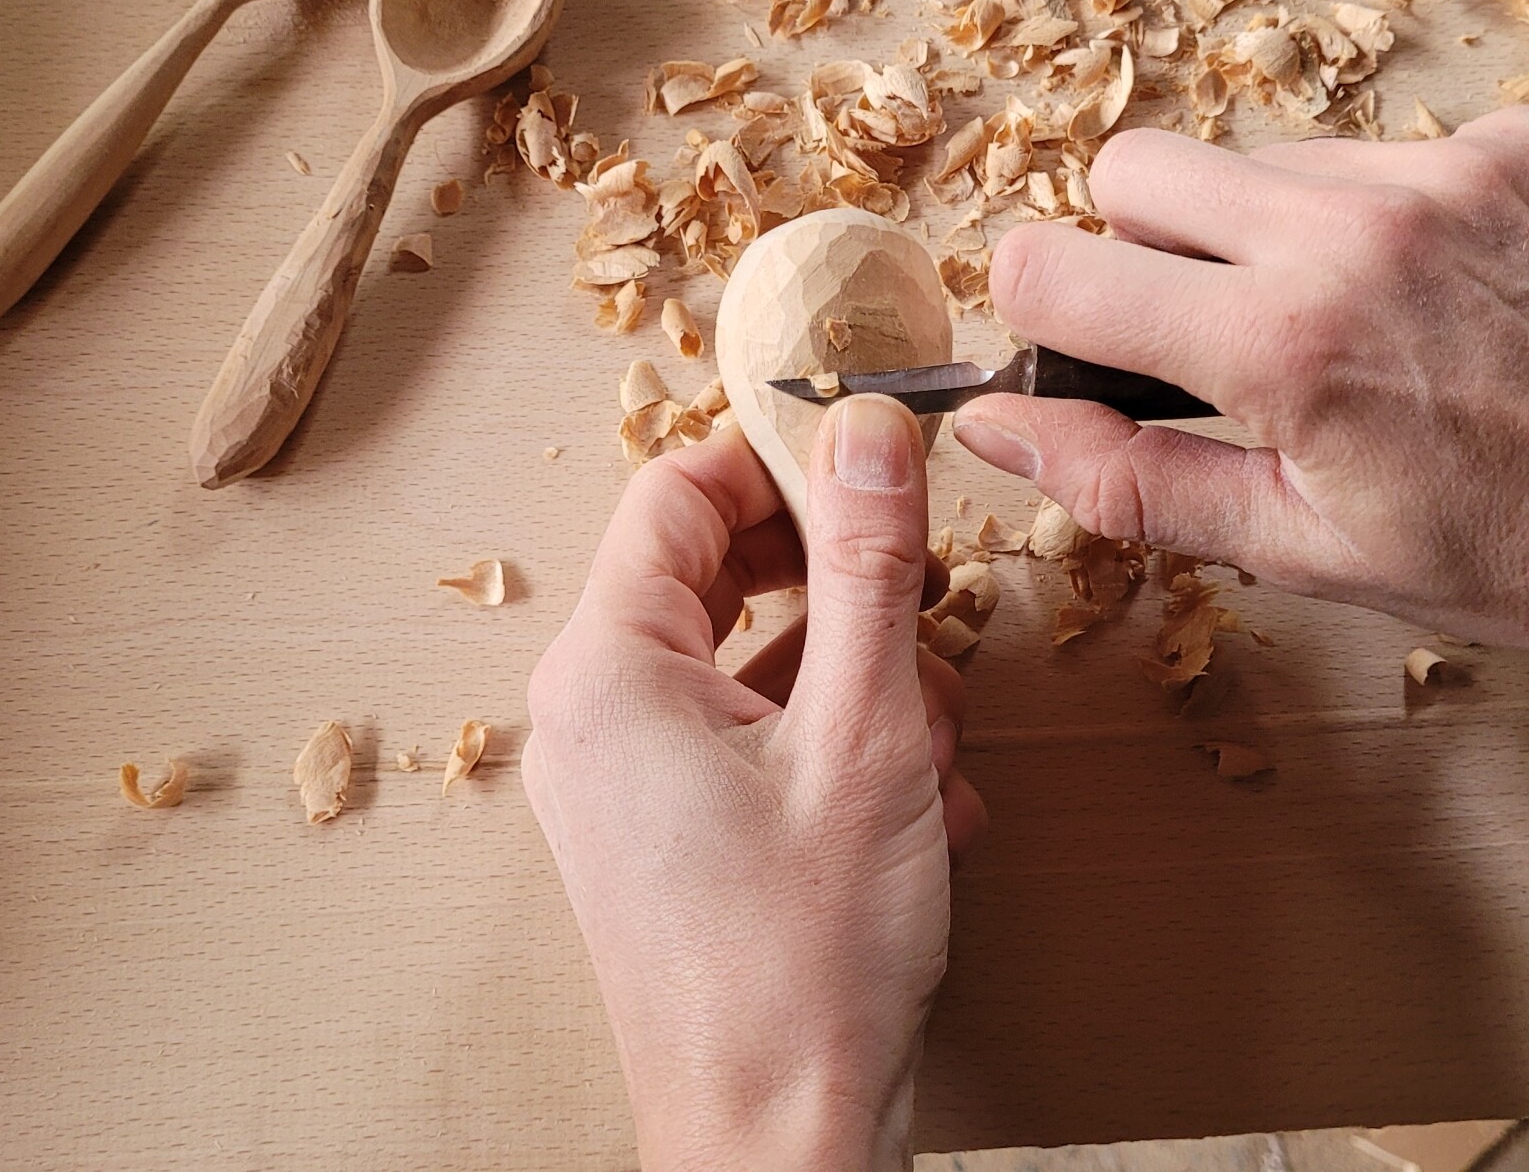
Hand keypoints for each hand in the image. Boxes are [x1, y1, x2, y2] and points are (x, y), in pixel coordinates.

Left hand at [524, 399, 985, 1171]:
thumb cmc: (804, 962)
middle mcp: (596, 721)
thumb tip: (865, 427)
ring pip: (757, 667)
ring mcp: (629, 788)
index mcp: (609, 673)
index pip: (677, 494)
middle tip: (927, 614)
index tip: (875, 459)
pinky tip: (924, 814)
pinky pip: (756, 746)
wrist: (778, 1143)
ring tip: (933, 756)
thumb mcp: (865, 735)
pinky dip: (841, 755)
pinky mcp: (671, 842)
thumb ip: (866, 566)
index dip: (780, 462)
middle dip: (843, 593)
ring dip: (865, 687)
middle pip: (721, 579)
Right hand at [952, 111, 1528, 735]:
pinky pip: (1386, 151)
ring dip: (1273, 232)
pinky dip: (1387, 215)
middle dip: (1140, 247)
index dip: (1044, 313)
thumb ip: (1127, 480)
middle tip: (1213, 336)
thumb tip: (997, 427)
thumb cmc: (1528, 557)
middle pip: (1137, 168)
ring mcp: (1446, 168)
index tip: (1078, 346)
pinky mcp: (1522, 140)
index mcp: (1281, 342)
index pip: (1056, 265)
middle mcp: (1353, 227)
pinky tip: (1449, 297)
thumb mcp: (1303, 548)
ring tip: (1360, 330)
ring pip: (1266, 157)